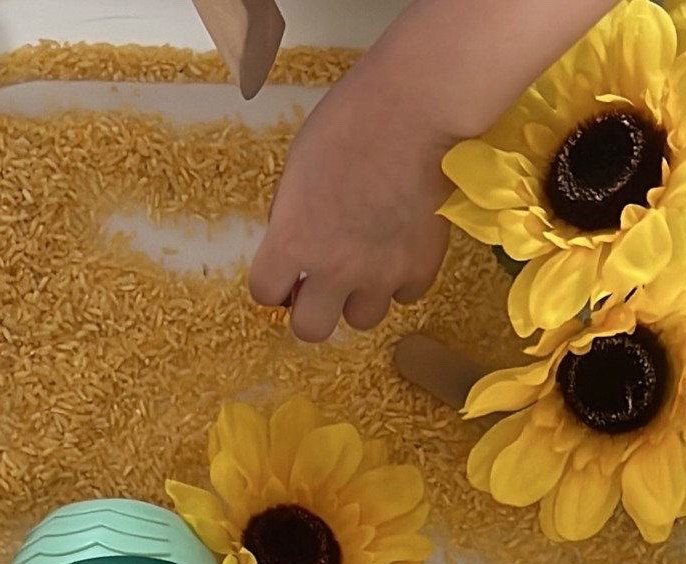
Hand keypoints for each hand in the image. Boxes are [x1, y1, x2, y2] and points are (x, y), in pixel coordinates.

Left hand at [249, 57, 450, 342]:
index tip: (285, 274)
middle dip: (313, 310)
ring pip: (362, 319)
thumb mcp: (298, 166)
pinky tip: (401, 247)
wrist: (416, 110)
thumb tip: (293, 244)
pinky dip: (401, 279)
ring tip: (369, 262)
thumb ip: (291, 216)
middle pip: (311, 331)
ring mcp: (380, 276)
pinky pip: (404, 295)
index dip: (274, 285)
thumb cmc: (350, 122)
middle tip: (323, 286)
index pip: (265, 294)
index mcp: (294, 240)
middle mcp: (334, 270)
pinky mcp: (420, 270)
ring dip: (360, 297)